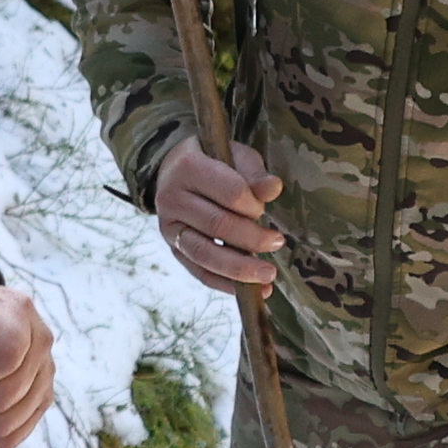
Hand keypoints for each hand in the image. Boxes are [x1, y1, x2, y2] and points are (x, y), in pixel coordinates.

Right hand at [155, 133, 284, 298]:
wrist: (174, 170)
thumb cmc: (213, 161)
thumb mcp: (235, 155)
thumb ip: (254, 173)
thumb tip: (274, 188)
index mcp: (188, 167)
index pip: (229, 192)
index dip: (253, 205)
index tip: (263, 209)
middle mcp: (172, 198)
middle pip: (217, 225)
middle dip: (252, 239)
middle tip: (278, 242)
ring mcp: (169, 227)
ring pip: (204, 253)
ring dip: (239, 268)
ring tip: (268, 277)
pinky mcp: (173, 249)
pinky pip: (198, 272)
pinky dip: (224, 284)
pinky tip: (248, 291)